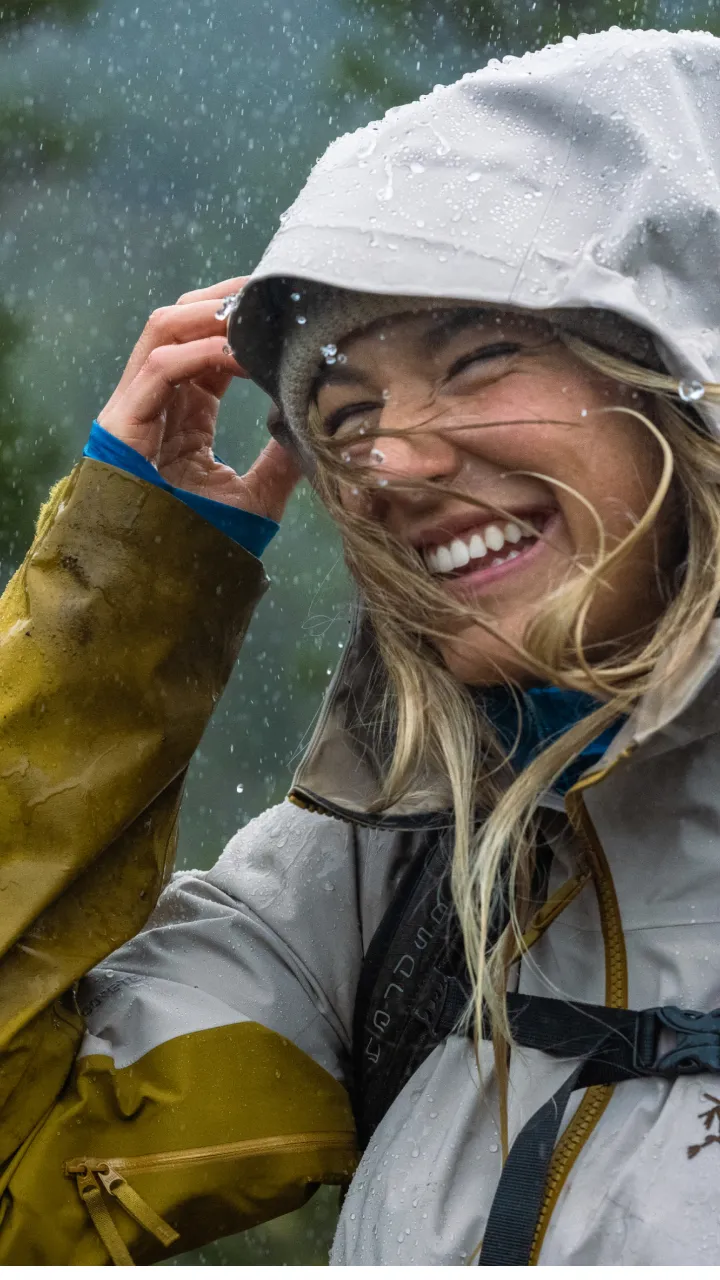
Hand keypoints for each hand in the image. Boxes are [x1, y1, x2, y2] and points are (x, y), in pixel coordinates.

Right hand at [96, 276, 301, 520]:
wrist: (160, 581)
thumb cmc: (200, 542)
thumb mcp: (256, 497)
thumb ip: (282, 461)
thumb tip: (317, 430)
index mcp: (185, 413)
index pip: (209, 347)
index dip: (241, 322)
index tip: (280, 309)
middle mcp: (158, 401)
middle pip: (183, 322)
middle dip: (224, 299)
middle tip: (269, 286)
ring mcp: (137, 407)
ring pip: (164, 330)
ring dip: (208, 313)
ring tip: (252, 309)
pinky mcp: (123, 421)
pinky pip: (159, 368)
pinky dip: (199, 353)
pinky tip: (238, 355)